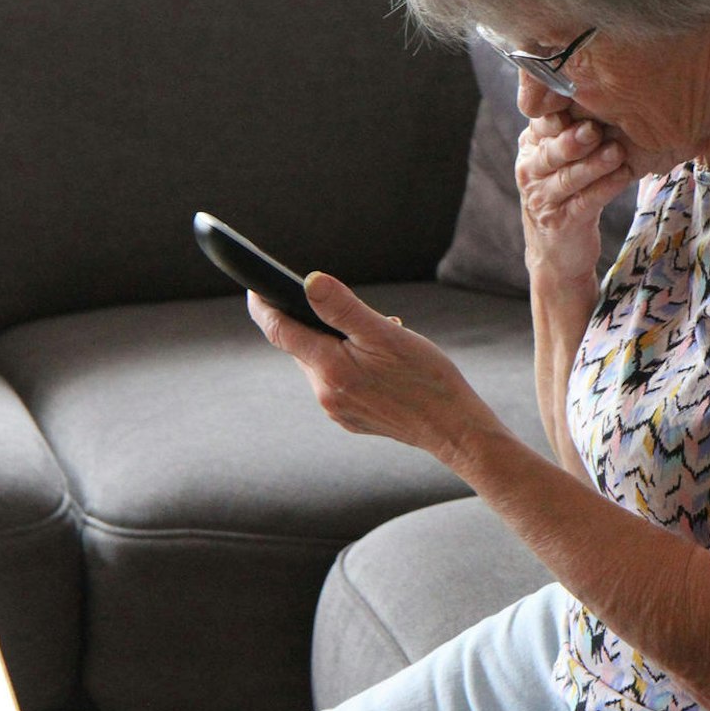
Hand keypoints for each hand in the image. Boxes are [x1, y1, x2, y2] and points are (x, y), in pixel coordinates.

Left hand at [246, 273, 503, 460]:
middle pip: (302, 345)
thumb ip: (342, 307)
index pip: (279, 330)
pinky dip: (350, 364)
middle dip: (320, 323)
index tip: (256, 285)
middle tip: (361, 314)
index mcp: (329, 368)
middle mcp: (325, 393)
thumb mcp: (386, 334)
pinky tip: (383, 365)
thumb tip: (308, 282)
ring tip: (381, 341)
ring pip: (322, 363)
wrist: (453, 428)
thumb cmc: (426, 378)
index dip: (263, 304)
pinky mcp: (350, 418)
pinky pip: (337, 382)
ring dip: (339, 344)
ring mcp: (336, 409)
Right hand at [516, 111, 634, 289]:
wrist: (558, 250)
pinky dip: (605, 189)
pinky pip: (585, 202)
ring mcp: (543, 199)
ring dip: (593, 165)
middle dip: (573, 139)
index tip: (583, 100)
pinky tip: (623, 177)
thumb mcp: (562, 157)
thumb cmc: (567, 192)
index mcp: (531, 147)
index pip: (542, 124)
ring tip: (615, 153)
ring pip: (568, 178)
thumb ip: (571, 128)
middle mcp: (530, 171)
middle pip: (551, 151)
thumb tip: (600, 88)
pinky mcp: (561, 222)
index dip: (561, 113)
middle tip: (595, 128)